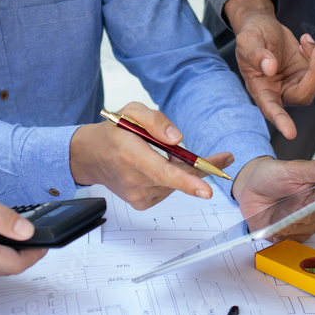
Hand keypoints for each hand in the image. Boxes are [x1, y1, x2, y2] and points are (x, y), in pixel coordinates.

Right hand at [69, 102, 233, 209]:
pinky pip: (167, 190)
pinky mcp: (141, 203)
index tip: (206, 190)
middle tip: (223, 158)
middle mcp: (133, 179)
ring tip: (167, 155)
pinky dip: (169, 178)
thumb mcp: (131, 111)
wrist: (91, 156)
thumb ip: (155, 120)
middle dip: (202, 168)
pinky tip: (156, 168)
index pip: (163, 172)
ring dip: (181, 170)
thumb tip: (178, 138)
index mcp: (131, 155)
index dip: (187, 181)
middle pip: (177, 177)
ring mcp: (136, 195)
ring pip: (174, 183)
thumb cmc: (113, 132)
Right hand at [223, 0, 314, 139]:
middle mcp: (280, 92)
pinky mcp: (308, 75)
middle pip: (304, 96)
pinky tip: (304, 42)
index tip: (291, 133)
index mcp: (262, 90)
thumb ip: (256, 55)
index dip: (281, 121)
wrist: (262, 28)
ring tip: (304, 39)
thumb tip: (270, 68)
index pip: (271, 109)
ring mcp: (296, 85)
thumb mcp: (247, 41)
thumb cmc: (251, 36)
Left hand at [231, 156, 314, 241]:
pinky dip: (286, 231)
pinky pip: (298, 237)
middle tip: (295, 199)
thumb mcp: (293, 168)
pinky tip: (277, 222)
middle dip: (311, 206)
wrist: (248, 189)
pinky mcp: (295, 234)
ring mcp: (307, 220)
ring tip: (281, 209)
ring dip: (296, 219)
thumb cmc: (270, 176)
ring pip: (311, 226)